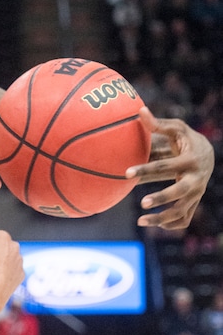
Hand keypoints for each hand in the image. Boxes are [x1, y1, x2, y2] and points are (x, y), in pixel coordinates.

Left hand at [125, 107, 213, 228]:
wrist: (207, 154)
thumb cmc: (185, 139)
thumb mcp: (176, 128)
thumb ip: (158, 124)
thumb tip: (140, 110)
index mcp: (190, 160)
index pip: (165, 166)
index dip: (146, 169)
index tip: (126, 173)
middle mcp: (196, 179)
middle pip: (181, 192)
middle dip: (162, 198)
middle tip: (142, 202)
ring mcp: (196, 193)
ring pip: (183, 211)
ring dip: (163, 218)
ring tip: (140, 221)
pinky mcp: (194, 202)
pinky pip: (185, 218)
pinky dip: (171, 224)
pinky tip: (153, 224)